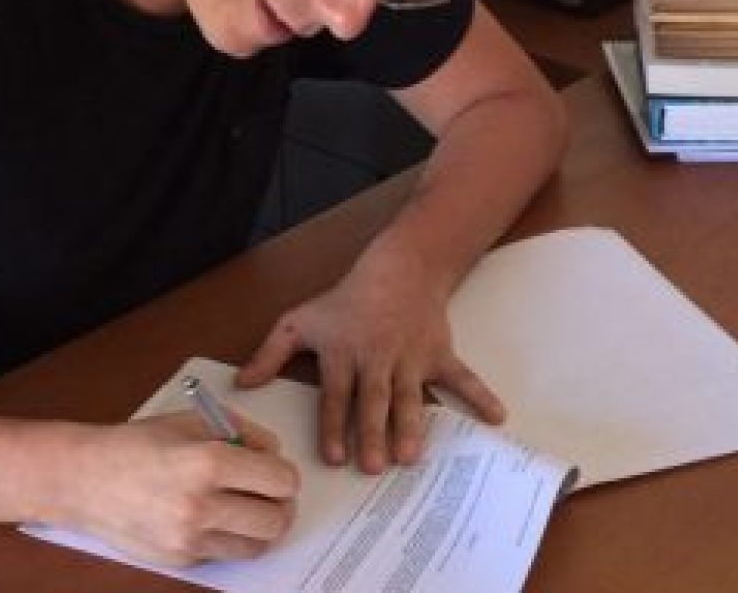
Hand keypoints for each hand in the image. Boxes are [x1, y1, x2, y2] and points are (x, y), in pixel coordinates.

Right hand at [61, 410, 298, 566]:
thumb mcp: (189, 420)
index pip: (280, 480)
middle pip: (276, 520)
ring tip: (248, 508)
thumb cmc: (134, 444)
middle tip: (270, 493)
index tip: (275, 469)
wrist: (84, 479)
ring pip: (256, 547)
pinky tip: (215, 518)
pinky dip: (229, 538)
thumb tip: (271, 450)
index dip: (284, 473)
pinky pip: (225, 554)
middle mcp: (201, 505)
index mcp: (208, 462)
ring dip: (260, 527)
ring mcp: (190, 538)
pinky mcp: (180, 559)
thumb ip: (238, 430)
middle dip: (280, 505)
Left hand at [236, 240, 503, 473]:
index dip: (334, 425)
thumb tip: (241, 383)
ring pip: (411, 396)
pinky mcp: (438, 355)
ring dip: (412, 425)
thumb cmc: (344, 302)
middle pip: (374, 401)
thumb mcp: (299, 321)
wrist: (397, 270)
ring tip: (412, 456)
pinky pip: (462, 378)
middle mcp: (376, 359)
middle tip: (374, 466)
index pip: (335, 395)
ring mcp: (410, 358)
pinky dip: (480, 396)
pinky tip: (496, 418)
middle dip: (373, 433)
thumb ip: (270, 355)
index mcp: (343, 354)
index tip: (333, 456)